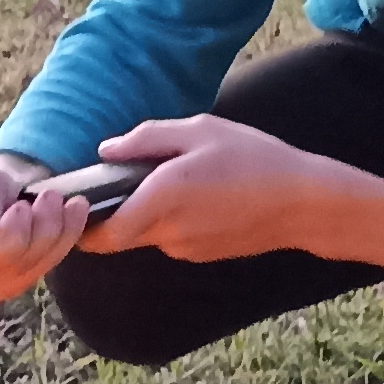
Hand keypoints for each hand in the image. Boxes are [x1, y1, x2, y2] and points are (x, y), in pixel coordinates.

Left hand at [89, 115, 383, 270]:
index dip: (81, 227)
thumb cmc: (254, 158)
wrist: (304, 201)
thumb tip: (106, 150)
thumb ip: (146, 139)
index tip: (79, 204)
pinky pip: (172, 236)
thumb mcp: (200, 129)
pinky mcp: (202, 253)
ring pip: (147, 234)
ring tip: (177, 179)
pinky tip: (203, 195)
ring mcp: (186, 248)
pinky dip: (173, 219)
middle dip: (112, 215)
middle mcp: (168, 231)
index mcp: (161, 199)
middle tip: (119, 184)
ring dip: (147, 213)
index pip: (101, 235)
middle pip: (119, 237)